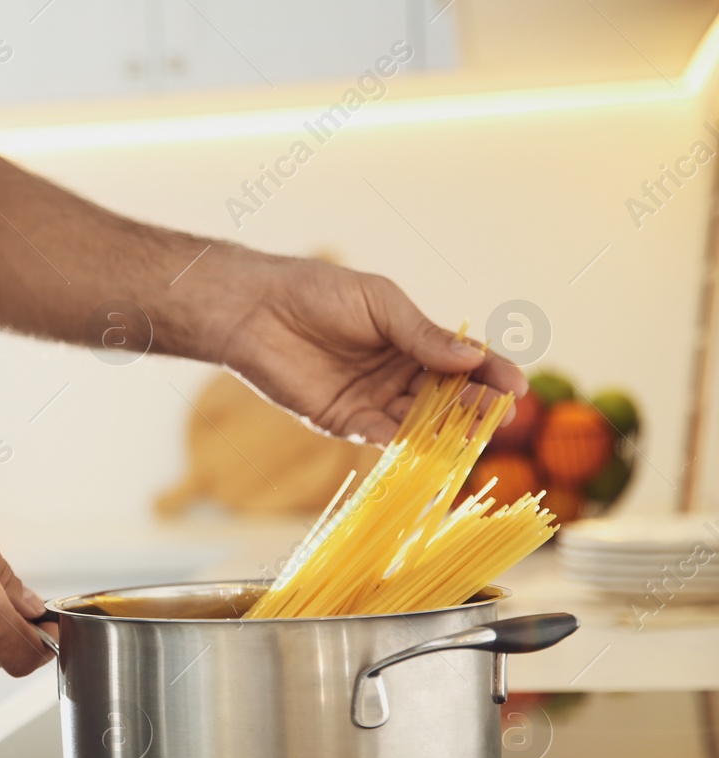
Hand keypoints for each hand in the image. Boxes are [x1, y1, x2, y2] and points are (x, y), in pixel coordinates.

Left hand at [192, 248, 527, 444]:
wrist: (259, 309)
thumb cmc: (319, 293)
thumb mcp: (380, 305)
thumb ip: (422, 334)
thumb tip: (473, 358)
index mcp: (413, 342)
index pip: (464, 362)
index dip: (491, 373)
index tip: (516, 386)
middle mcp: (398, 376)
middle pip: (447, 397)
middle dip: (474, 404)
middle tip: (498, 412)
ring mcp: (372, 400)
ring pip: (419, 421)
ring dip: (445, 428)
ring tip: (470, 432)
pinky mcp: (342, 420)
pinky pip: (379, 436)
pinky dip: (401, 444)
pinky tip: (423, 445)